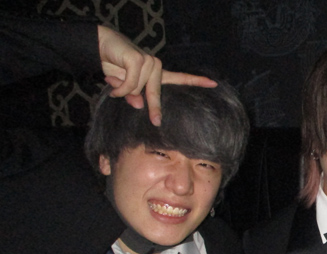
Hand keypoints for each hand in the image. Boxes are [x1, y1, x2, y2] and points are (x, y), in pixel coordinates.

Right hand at [97, 25, 216, 125]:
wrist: (99, 46)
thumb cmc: (114, 66)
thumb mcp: (125, 87)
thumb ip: (133, 96)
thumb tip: (138, 105)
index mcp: (157, 74)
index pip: (180, 78)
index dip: (196, 81)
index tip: (214, 84)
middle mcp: (155, 67)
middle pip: (156, 94)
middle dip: (154, 109)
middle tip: (156, 122)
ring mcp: (148, 62)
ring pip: (138, 89)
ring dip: (124, 89)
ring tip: (114, 80)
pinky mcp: (138, 60)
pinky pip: (131, 84)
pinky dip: (120, 87)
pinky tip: (112, 79)